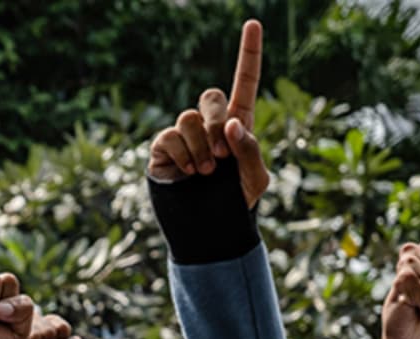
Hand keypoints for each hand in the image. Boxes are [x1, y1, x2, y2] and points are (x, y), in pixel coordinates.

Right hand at [148, 21, 268, 206]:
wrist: (210, 233)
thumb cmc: (236, 206)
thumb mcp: (255, 180)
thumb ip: (250, 149)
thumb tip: (231, 124)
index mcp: (237, 125)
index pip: (245, 82)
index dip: (248, 53)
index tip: (254, 23)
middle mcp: (210, 126)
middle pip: (211, 97)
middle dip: (217, 122)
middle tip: (222, 156)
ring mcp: (185, 137)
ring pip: (189, 118)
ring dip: (201, 145)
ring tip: (205, 172)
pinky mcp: (163, 150)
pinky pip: (170, 137)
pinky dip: (183, 154)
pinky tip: (189, 173)